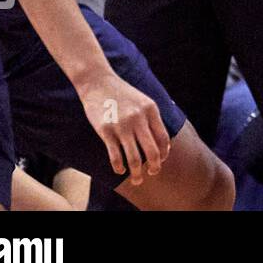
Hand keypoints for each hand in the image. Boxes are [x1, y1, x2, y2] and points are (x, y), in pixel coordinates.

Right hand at [76, 70, 170, 185]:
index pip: (163, 138)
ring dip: (137, 173)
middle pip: (152, 150)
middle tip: (153, 173)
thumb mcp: (143, 101)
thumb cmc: (122, 93)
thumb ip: (152, 119)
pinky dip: (119, 167)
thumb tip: (162, 142)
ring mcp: (122, 126)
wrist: (98, 82)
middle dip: (155, 166)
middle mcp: (139, 118)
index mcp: (151, 110)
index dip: (164, 152)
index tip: (161, 160)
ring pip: (134, 158)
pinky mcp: (105, 131)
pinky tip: (120, 171)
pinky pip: (115, 156)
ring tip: (137, 179)